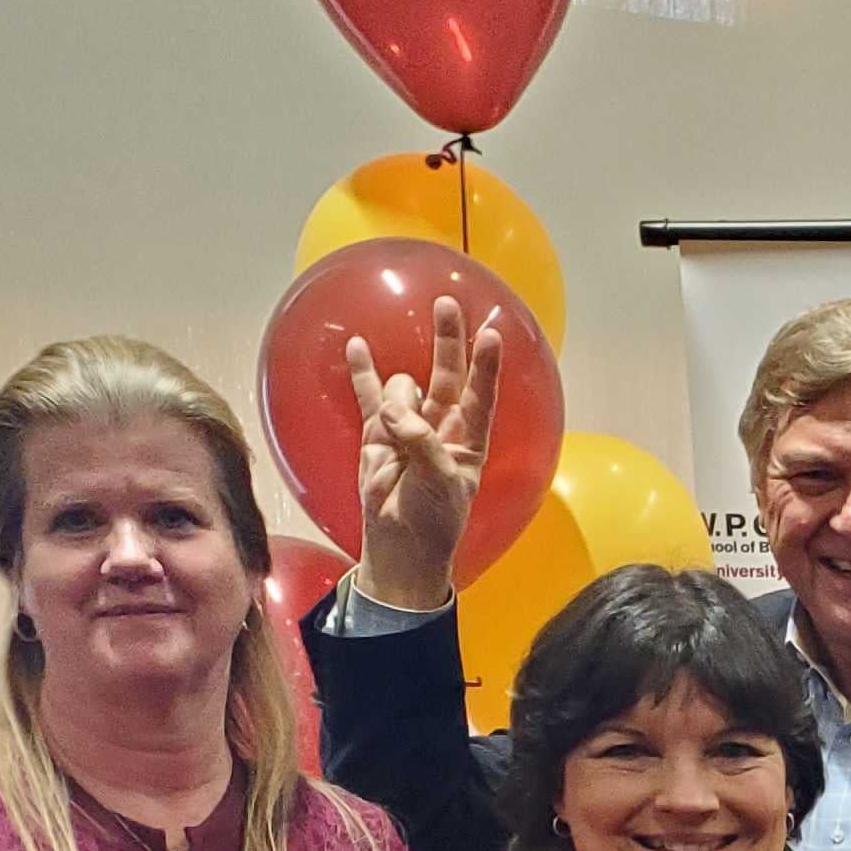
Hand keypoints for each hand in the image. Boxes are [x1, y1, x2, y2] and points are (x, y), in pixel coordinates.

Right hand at [344, 291, 504, 607]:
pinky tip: (358, 346)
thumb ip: (422, 443)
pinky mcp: (378, 433)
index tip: (491, 333)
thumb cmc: (434, 520)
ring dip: (398, 400)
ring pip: (404, 389)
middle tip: (448, 303)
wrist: (400, 546)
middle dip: (448, 339)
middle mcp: (443, 427)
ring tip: (396, 437)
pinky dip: (363, 372)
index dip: (486, 365)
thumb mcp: (440, 483)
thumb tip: (395, 411)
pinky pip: (369, 395)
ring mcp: (408, 426)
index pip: (480, 394)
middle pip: (447, 374)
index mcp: (470, 441)